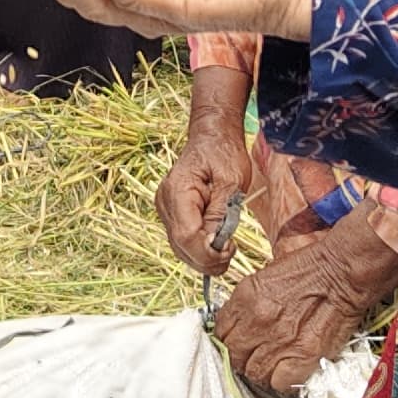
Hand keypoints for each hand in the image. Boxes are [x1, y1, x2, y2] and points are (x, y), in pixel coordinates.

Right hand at [158, 68, 254, 275]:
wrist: (212, 137)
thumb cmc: (223, 154)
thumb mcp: (231, 182)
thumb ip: (221, 214)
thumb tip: (215, 245)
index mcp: (177, 191)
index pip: (186, 235)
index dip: (207, 252)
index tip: (230, 248)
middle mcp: (165, 203)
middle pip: (180, 246)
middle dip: (207, 259)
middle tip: (232, 252)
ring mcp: (165, 210)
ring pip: (180, 248)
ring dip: (204, 257)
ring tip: (227, 248)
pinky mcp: (172, 214)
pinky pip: (182, 241)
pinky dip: (199, 249)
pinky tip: (216, 244)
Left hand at [214, 218, 397, 393]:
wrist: (341, 272)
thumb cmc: (308, 270)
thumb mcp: (265, 277)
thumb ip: (246, 303)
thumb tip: (237, 324)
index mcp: (245, 298)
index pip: (220, 332)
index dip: (229, 339)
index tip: (237, 342)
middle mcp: (258, 321)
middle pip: (234, 356)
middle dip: (241, 358)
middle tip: (253, 355)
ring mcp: (280, 341)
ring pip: (255, 373)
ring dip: (261, 371)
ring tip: (272, 363)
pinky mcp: (304, 356)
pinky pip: (280, 382)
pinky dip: (282, 380)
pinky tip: (288, 369)